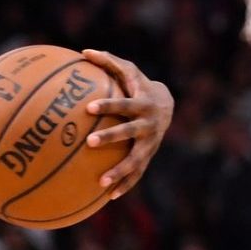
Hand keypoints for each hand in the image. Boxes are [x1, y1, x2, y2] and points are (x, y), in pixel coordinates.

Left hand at [80, 50, 173, 198]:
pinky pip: (137, 174)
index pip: (123, 104)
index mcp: (141, 103)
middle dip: (110, 137)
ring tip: (101, 183)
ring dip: (120, 171)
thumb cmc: (138, 85)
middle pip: (129, 132)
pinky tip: (109, 197)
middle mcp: (148, 124)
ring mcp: (151, 143)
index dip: (108, 105)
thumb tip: (83, 51)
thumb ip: (108, 62)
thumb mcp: (128, 71)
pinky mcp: (149, 156)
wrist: (167, 105)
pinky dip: (126, 185)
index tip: (88, 108)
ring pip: (136, 160)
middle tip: (89, 142)